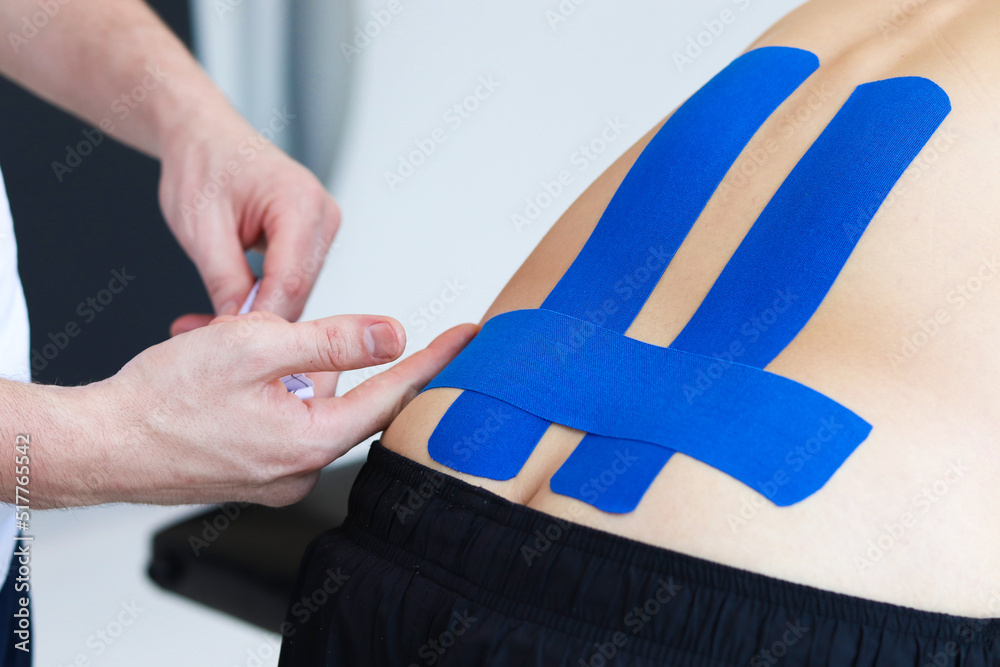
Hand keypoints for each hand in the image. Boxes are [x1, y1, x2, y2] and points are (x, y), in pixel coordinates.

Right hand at [75, 313, 476, 506]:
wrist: (96, 444)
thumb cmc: (161, 399)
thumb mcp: (256, 345)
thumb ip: (334, 340)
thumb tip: (393, 334)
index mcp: (312, 441)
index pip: (392, 394)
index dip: (433, 360)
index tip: (467, 338)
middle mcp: (300, 469)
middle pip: (338, 391)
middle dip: (306, 352)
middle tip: (254, 332)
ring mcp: (274, 476)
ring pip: (302, 399)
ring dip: (273, 366)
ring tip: (218, 351)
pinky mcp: (252, 473)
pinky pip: (276, 419)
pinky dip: (257, 389)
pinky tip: (217, 377)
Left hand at [158, 116, 339, 333]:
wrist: (204, 136)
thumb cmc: (203, 163)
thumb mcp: (201, 228)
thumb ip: (225, 282)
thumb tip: (238, 331)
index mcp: (299, 202)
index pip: (290, 281)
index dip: (262, 321)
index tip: (230, 348)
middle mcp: (322, 214)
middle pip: (299, 291)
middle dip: (258, 320)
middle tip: (211, 340)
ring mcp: (323, 227)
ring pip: (297, 291)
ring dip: (260, 311)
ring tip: (212, 321)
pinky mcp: (313, 238)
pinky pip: (294, 280)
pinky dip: (264, 296)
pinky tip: (234, 304)